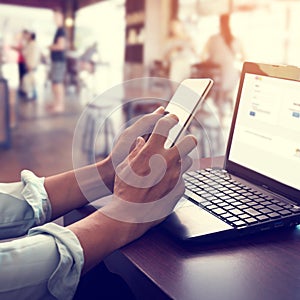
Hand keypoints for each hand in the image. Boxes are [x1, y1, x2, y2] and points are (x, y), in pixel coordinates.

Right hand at [101, 113, 196, 242]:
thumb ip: (136, 151)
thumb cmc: (124, 188)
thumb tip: (142, 142)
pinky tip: (165, 183)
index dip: (170, 119)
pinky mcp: (179, 189)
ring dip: (181, 160)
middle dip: (189, 138)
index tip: (173, 119)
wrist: (129, 214)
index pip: (165, 126)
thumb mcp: (125, 165)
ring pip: (188, 161)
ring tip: (171, 165)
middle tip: (185, 140)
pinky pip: (182, 178)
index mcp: (151, 151)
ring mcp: (176, 176)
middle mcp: (167, 161)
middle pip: (190, 141)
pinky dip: (176, 178)